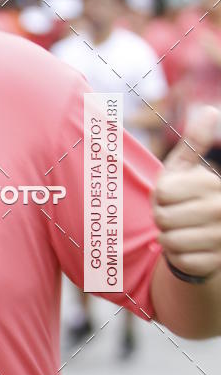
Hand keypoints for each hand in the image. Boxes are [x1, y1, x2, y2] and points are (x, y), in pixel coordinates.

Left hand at [153, 105, 220, 278]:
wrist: (209, 237)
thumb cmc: (189, 197)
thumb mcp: (188, 169)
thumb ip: (195, 143)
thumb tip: (210, 110)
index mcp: (212, 184)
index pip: (162, 193)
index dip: (160, 197)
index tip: (173, 198)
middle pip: (162, 218)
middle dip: (162, 218)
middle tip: (175, 217)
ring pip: (169, 241)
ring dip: (168, 238)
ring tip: (182, 232)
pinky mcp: (214, 263)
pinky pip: (178, 260)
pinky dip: (176, 257)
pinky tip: (189, 249)